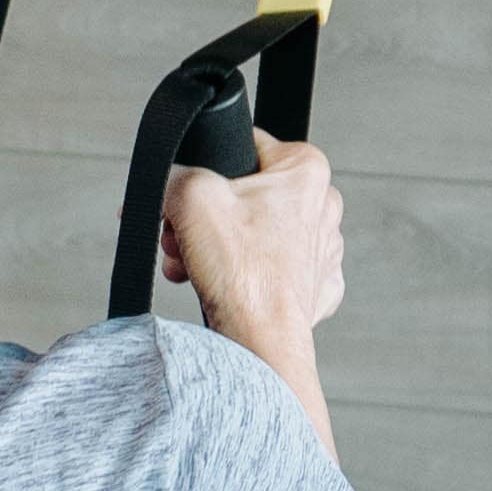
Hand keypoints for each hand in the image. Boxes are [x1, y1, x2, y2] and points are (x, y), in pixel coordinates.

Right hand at [162, 131, 344, 348]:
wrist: (260, 341)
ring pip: (255, 236)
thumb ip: (174, 173)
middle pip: (246, 197)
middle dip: (206, 219)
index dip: (206, 171)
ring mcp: (323, 251)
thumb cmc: (243, 274)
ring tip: (194, 265)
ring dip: (216, 248)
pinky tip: (225, 287)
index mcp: (307, 171)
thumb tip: (168, 182)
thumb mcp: (191, 196)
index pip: (245, 148)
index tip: (189, 198)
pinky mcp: (316, 288)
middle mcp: (323, 208)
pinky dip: (243, 277)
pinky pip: (269, 272)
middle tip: (182, 238)